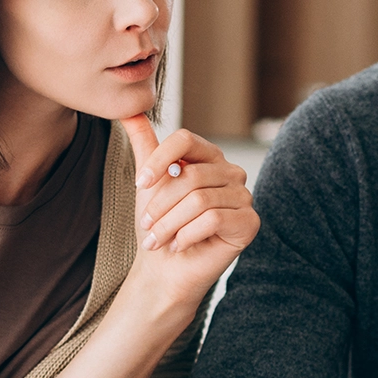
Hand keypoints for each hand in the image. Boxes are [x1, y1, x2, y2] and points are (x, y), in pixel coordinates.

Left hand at [123, 115, 258, 313]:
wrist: (166, 267)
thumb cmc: (160, 224)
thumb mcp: (149, 182)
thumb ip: (144, 145)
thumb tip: (128, 110)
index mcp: (210, 157)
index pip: (185, 139)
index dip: (159, 160)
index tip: (139, 184)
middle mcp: (231, 172)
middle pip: (190, 175)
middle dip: (160, 204)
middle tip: (147, 225)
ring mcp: (244, 197)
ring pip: (199, 200)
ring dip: (170, 223)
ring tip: (158, 239)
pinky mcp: (249, 223)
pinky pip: (214, 219)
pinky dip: (188, 235)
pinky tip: (180, 245)